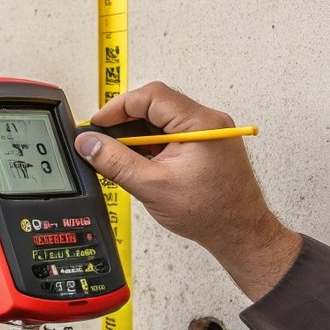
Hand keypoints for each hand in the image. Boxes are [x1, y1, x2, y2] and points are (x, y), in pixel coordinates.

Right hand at [74, 82, 300, 300]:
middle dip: (125, 122)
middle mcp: (208, 121)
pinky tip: (141, 164)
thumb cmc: (211, 213)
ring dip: (138, 136)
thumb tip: (88, 144)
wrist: (240, 233)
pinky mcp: (206, 144)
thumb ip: (115, 162)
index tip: (98, 124)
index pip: (151, 96)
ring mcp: (208, 132)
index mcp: (200, 123)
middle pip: (156, 104)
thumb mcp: (152, 186)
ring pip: (162, 120)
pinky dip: (152, 145)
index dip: (118, 108)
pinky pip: (172, 133)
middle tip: (104, 141)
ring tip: (123, 158)